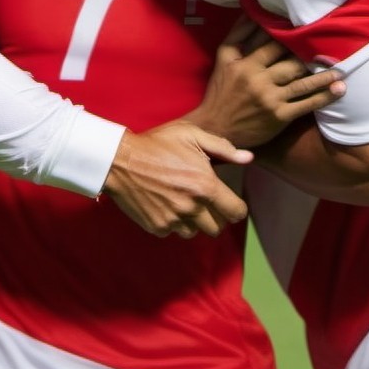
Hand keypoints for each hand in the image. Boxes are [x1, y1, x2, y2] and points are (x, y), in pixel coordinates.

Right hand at [101, 121, 251, 237]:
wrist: (119, 160)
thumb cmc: (157, 144)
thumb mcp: (191, 135)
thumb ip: (223, 148)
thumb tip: (249, 158)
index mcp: (205, 186)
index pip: (236, 212)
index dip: (236, 208)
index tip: (229, 202)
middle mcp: (192, 207)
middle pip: (218, 228)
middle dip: (215, 216)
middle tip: (204, 200)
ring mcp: (174, 219)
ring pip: (195, 232)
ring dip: (194, 221)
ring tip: (182, 200)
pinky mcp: (157, 227)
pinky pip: (173, 232)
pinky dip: (173, 222)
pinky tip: (165, 202)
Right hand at [189, 19, 344, 147]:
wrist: (216, 128)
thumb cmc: (220, 91)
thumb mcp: (224, 59)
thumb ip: (238, 35)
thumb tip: (253, 13)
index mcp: (245, 64)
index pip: (273, 45)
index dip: (292, 37)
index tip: (309, 29)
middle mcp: (259, 80)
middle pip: (291, 63)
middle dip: (311, 55)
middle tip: (332, 47)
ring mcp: (271, 99)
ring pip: (303, 83)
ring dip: (324, 76)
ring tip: (341, 69)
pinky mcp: (280, 117)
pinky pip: (306, 105)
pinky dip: (324, 97)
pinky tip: (338, 89)